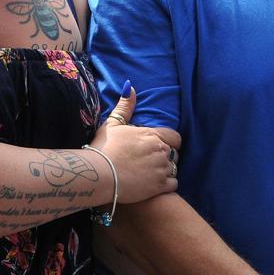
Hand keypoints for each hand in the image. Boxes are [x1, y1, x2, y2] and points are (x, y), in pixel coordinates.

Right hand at [90, 83, 178, 203]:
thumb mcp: (112, 123)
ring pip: (173, 169)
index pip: (175, 137)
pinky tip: (152, 186)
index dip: (170, 142)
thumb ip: (125, 107)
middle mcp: (161, 150)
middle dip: (164, 157)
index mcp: (152, 135)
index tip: (158, 147)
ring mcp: (162, 169)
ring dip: (164, 171)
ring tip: (149, 175)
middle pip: (173, 154)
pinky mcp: (160, 186)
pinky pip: (173, 185)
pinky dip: (166, 185)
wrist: (98, 175)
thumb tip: (131, 87)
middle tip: (148, 163)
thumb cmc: (104, 148)